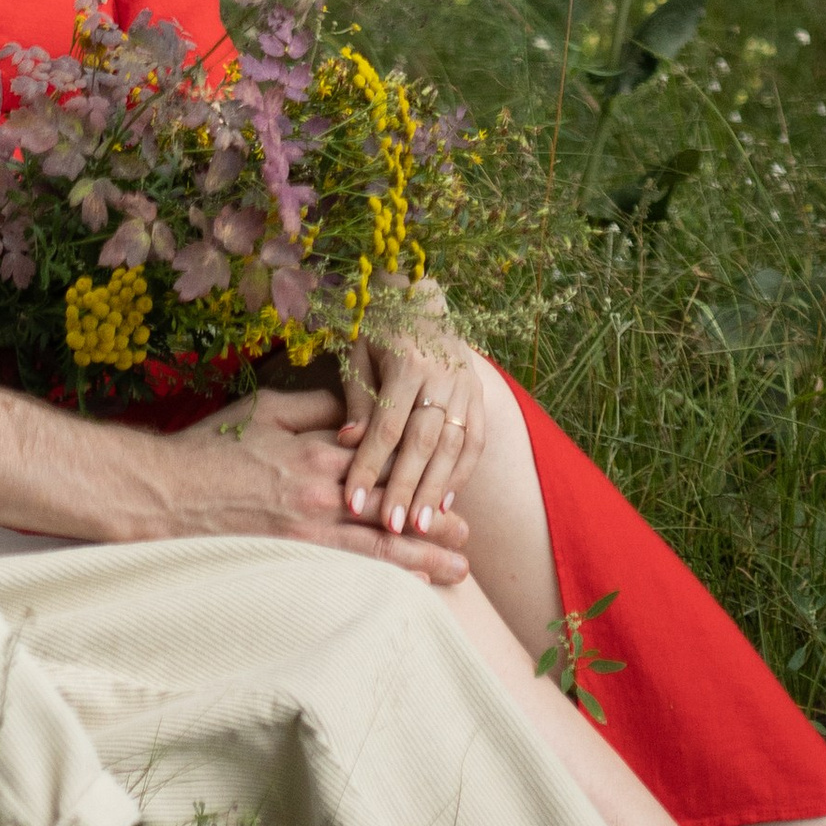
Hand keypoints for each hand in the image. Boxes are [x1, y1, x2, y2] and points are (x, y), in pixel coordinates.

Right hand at [163, 384, 468, 581]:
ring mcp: (308, 528)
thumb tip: (360, 412)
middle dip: (434, 520)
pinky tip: (410, 585)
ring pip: (379, 543)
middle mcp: (320, 490)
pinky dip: (385, 576)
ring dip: (423, 557)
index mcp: (317, 449)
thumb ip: (317, 408)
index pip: (383, 459)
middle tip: (467, 533)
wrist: (164, 492)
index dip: (420, 471)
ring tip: (457, 569)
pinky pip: (350, 569)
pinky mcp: (292, 556)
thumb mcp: (264, 410)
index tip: (448, 480)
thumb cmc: (211, 448)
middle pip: (392, 505)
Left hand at [336, 284, 484, 540]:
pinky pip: (474, 442)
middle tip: (390, 527)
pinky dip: (461, 475)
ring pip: (453, 447)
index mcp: (406, 362)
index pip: (386, 425)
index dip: (368, 465)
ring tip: (418, 526)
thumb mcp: (357, 353)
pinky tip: (445, 504)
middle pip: (423, 442)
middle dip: (405, 488)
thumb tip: (348, 441)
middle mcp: (442, 376)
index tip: (351, 500)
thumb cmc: (377, 328)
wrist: (422, 298)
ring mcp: (466, 387)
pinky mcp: (478, 396)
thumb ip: (357, 398)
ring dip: (434, 490)